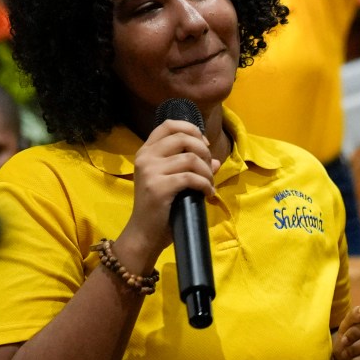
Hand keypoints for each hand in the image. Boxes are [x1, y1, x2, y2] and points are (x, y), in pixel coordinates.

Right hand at [113, 119, 216, 275]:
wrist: (144, 234)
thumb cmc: (158, 208)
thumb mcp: (172, 182)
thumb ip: (191, 168)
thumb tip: (216, 161)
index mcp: (145, 152)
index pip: (168, 125)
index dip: (191, 129)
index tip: (204, 144)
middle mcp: (145, 157)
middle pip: (183, 138)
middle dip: (204, 151)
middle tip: (209, 168)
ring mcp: (150, 171)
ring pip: (191, 158)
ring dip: (207, 172)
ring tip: (209, 184)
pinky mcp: (159, 187)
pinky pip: (192, 177)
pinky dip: (205, 185)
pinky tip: (208, 194)